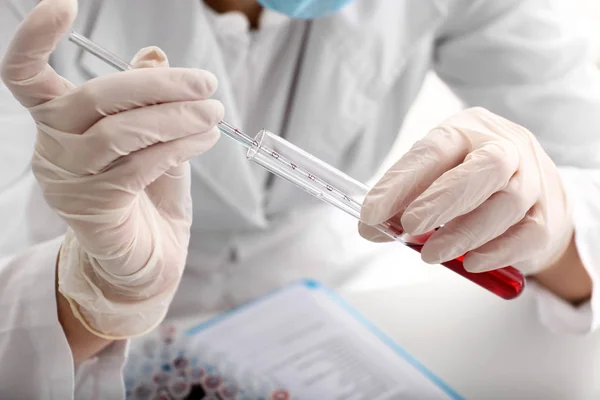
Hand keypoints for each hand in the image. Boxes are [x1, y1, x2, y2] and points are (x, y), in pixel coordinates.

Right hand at [1, 0, 223, 337]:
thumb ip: (147, 101)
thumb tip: (155, 55)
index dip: (35, 38)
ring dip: (176, 117)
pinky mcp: (96, 208)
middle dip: (157, 85)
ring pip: (120, 133)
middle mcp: (53, 148)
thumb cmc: (146, 193)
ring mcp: (70, 181)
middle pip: (93, 98)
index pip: (24, 76)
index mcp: (57, 122)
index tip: (64, 5)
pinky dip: (179, 145)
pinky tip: (205, 137)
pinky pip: (140, 165)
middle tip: (206, 83)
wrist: (147, 256)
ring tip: (214, 111)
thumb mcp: (149, 138)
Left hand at [359, 107, 572, 275]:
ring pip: (508, 202)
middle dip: (442, 200)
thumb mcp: (437, 175)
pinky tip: (471, 262)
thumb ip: (406, 198)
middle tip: (409, 227)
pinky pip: (528, 234)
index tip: (370, 213)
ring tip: (430, 254)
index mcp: (468, 131)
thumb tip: (371, 228)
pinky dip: (497, 251)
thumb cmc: (473, 181)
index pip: (433, 151)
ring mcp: (534, 180)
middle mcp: (507, 147)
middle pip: (485, 168)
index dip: (400, 183)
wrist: (534, 195)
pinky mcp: (548, 216)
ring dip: (464, 233)